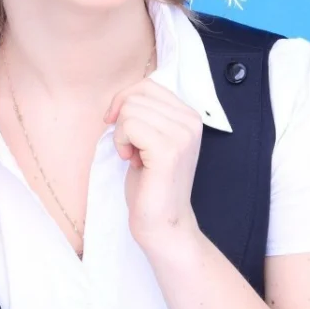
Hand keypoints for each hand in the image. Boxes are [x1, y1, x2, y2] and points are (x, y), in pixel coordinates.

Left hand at [104, 79, 201, 249]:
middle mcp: (191, 120)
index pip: (147, 85)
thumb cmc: (151, 184)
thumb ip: (146, 114)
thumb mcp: (151, 139)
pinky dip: (121, 142)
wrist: (164, 223)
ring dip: (121, 134)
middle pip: (137, 95)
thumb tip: (123, 97)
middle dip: (122, 120)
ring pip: (130, 109)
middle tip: (130, 147)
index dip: (124, 101)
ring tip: (134, 156)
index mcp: (190, 115)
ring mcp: (181, 134)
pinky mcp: (167, 150)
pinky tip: (131, 161)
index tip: (119, 125)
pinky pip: (129, 125)